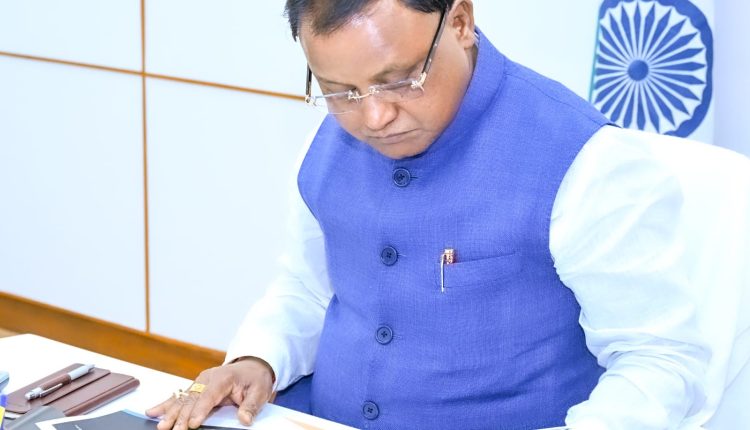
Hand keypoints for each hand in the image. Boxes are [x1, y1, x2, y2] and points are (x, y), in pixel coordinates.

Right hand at [145, 357, 274, 429]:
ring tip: (161, 425)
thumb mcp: (260, 391)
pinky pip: (179, 397)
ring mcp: (199, 383)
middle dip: (181, 416)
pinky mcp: (195, 387)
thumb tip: (245, 420)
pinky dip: (166, 405)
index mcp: (223, 378)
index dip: (200, 410)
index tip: (192, 424)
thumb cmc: (255, 379)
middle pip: (192, 399)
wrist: (251, 366)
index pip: (209, 396)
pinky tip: (152, 412)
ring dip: (170, 413)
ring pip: (182, 399)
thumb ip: (251, 405)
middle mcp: (207, 379)